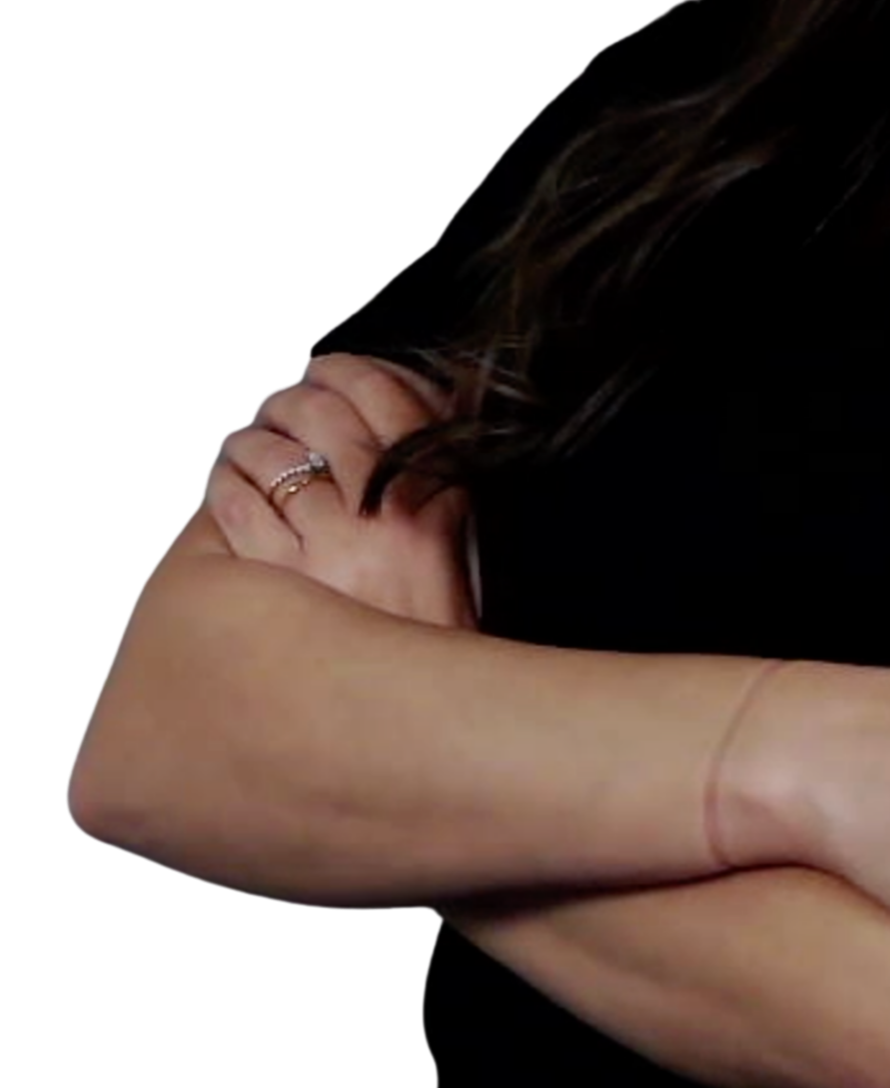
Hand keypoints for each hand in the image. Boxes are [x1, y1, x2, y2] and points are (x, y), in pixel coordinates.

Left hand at [202, 352, 477, 630]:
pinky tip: (229, 489)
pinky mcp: (280, 589)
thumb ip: (446, 464)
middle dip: (288, 399)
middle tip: (277, 406)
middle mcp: (388, 518)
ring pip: (269, 457)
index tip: (326, 367)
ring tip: (245, 448)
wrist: (418, 720)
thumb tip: (441, 387)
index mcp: (440, 496)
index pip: (390, 395)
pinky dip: (225, 486)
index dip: (348, 368)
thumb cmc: (436, 627)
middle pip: (320, 415)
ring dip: (248, 441)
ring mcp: (330, 552)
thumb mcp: (466, 541)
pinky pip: (234, 508)